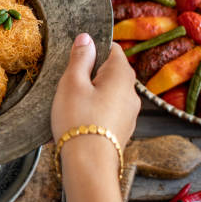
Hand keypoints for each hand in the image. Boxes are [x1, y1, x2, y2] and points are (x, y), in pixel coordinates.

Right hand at [52, 34, 138, 201]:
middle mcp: (132, 93)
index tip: (76, 57)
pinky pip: (109, 110)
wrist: (89, 164)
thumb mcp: (72, 82)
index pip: (113, 49)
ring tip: (71, 102)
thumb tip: (87, 37)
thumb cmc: (78, 119)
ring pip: (110, 92)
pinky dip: (95, 109)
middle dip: (91, 72)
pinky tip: (79, 119)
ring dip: (93, 92)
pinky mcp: (123, 130)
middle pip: (112, 71)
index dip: (94, 48)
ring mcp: (130, 113)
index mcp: (121, 75)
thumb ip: (80, 58)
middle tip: (69, 81)